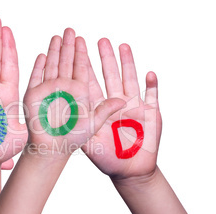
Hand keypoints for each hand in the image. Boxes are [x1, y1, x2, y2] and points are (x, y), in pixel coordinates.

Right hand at [23, 29, 124, 157]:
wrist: (51, 149)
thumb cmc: (72, 140)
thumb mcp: (94, 124)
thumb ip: (106, 110)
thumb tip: (123, 100)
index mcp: (79, 92)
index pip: (80, 68)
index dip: (81, 53)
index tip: (82, 39)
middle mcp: (64, 89)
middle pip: (66, 63)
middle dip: (68, 46)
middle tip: (70, 30)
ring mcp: (48, 91)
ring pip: (52, 66)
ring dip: (54, 51)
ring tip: (56, 37)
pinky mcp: (34, 96)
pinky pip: (36, 77)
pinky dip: (38, 66)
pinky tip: (41, 55)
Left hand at [81, 38, 161, 179]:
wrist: (130, 171)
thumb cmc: (108, 158)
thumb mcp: (90, 144)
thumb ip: (79, 129)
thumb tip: (62, 116)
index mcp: (99, 109)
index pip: (90, 83)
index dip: (85, 67)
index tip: (78, 49)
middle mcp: (115, 104)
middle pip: (109, 76)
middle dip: (105, 58)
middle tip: (100, 40)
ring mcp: (133, 106)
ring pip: (130, 79)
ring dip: (127, 63)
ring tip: (122, 46)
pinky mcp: (151, 113)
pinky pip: (153, 96)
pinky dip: (152, 85)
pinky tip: (149, 74)